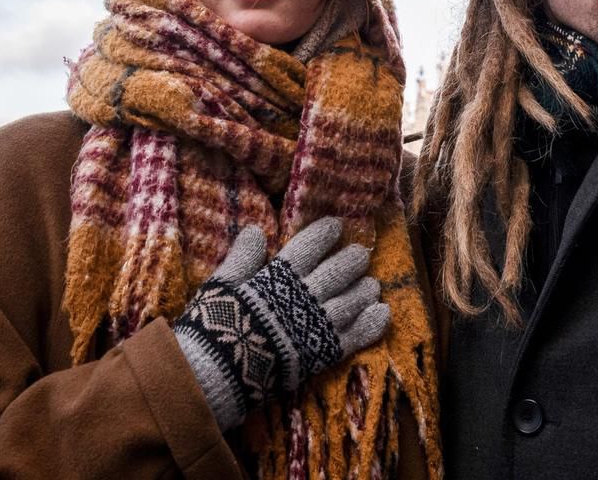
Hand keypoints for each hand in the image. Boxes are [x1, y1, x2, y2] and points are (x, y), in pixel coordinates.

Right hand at [171, 217, 390, 430]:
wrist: (220, 371)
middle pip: (336, 273)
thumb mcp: (220, 286)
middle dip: (351, 261)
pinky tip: (383, 313)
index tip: (336, 226)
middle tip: (361, 253)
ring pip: (350, 301)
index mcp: (277, 277)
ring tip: (373, 283)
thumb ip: (241, 259)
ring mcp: (317, 325)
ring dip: (364, 290)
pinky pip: (355, 336)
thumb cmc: (215, 325)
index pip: (307, 248)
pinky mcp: (324, 353)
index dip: (323, 235)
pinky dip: (371, 324)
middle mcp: (303, 297)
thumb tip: (255, 230)